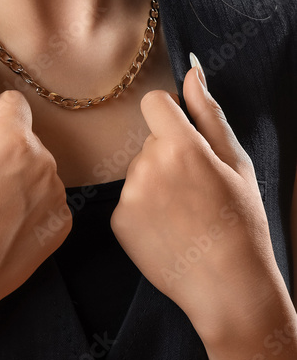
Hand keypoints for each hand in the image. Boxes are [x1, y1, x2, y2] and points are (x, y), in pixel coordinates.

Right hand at [0, 50, 71, 308]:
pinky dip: (30, 205)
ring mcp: (58, 199)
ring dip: (19, 176)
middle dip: (4, 150)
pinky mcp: (62, 227)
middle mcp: (45, 166)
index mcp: (13, 142)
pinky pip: (49, 199)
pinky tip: (4, 224)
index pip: (13, 104)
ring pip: (39, 167)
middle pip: (27, 137)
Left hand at [109, 58, 278, 342]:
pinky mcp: (117, 221)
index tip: (183, 135)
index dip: (169, 115)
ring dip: (156, 184)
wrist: (228, 288)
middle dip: (168, 156)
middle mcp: (147, 165)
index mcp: (180, 145)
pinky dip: (144, 211)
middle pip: (149, 141)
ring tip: (185, 215)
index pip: (154, 102)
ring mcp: (129, 194)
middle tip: (196, 191)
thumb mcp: (236, 163)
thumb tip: (192, 72)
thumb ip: (209, 114)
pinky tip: (169, 231)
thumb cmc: (241, 222)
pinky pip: (128, 200)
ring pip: (138, 171)